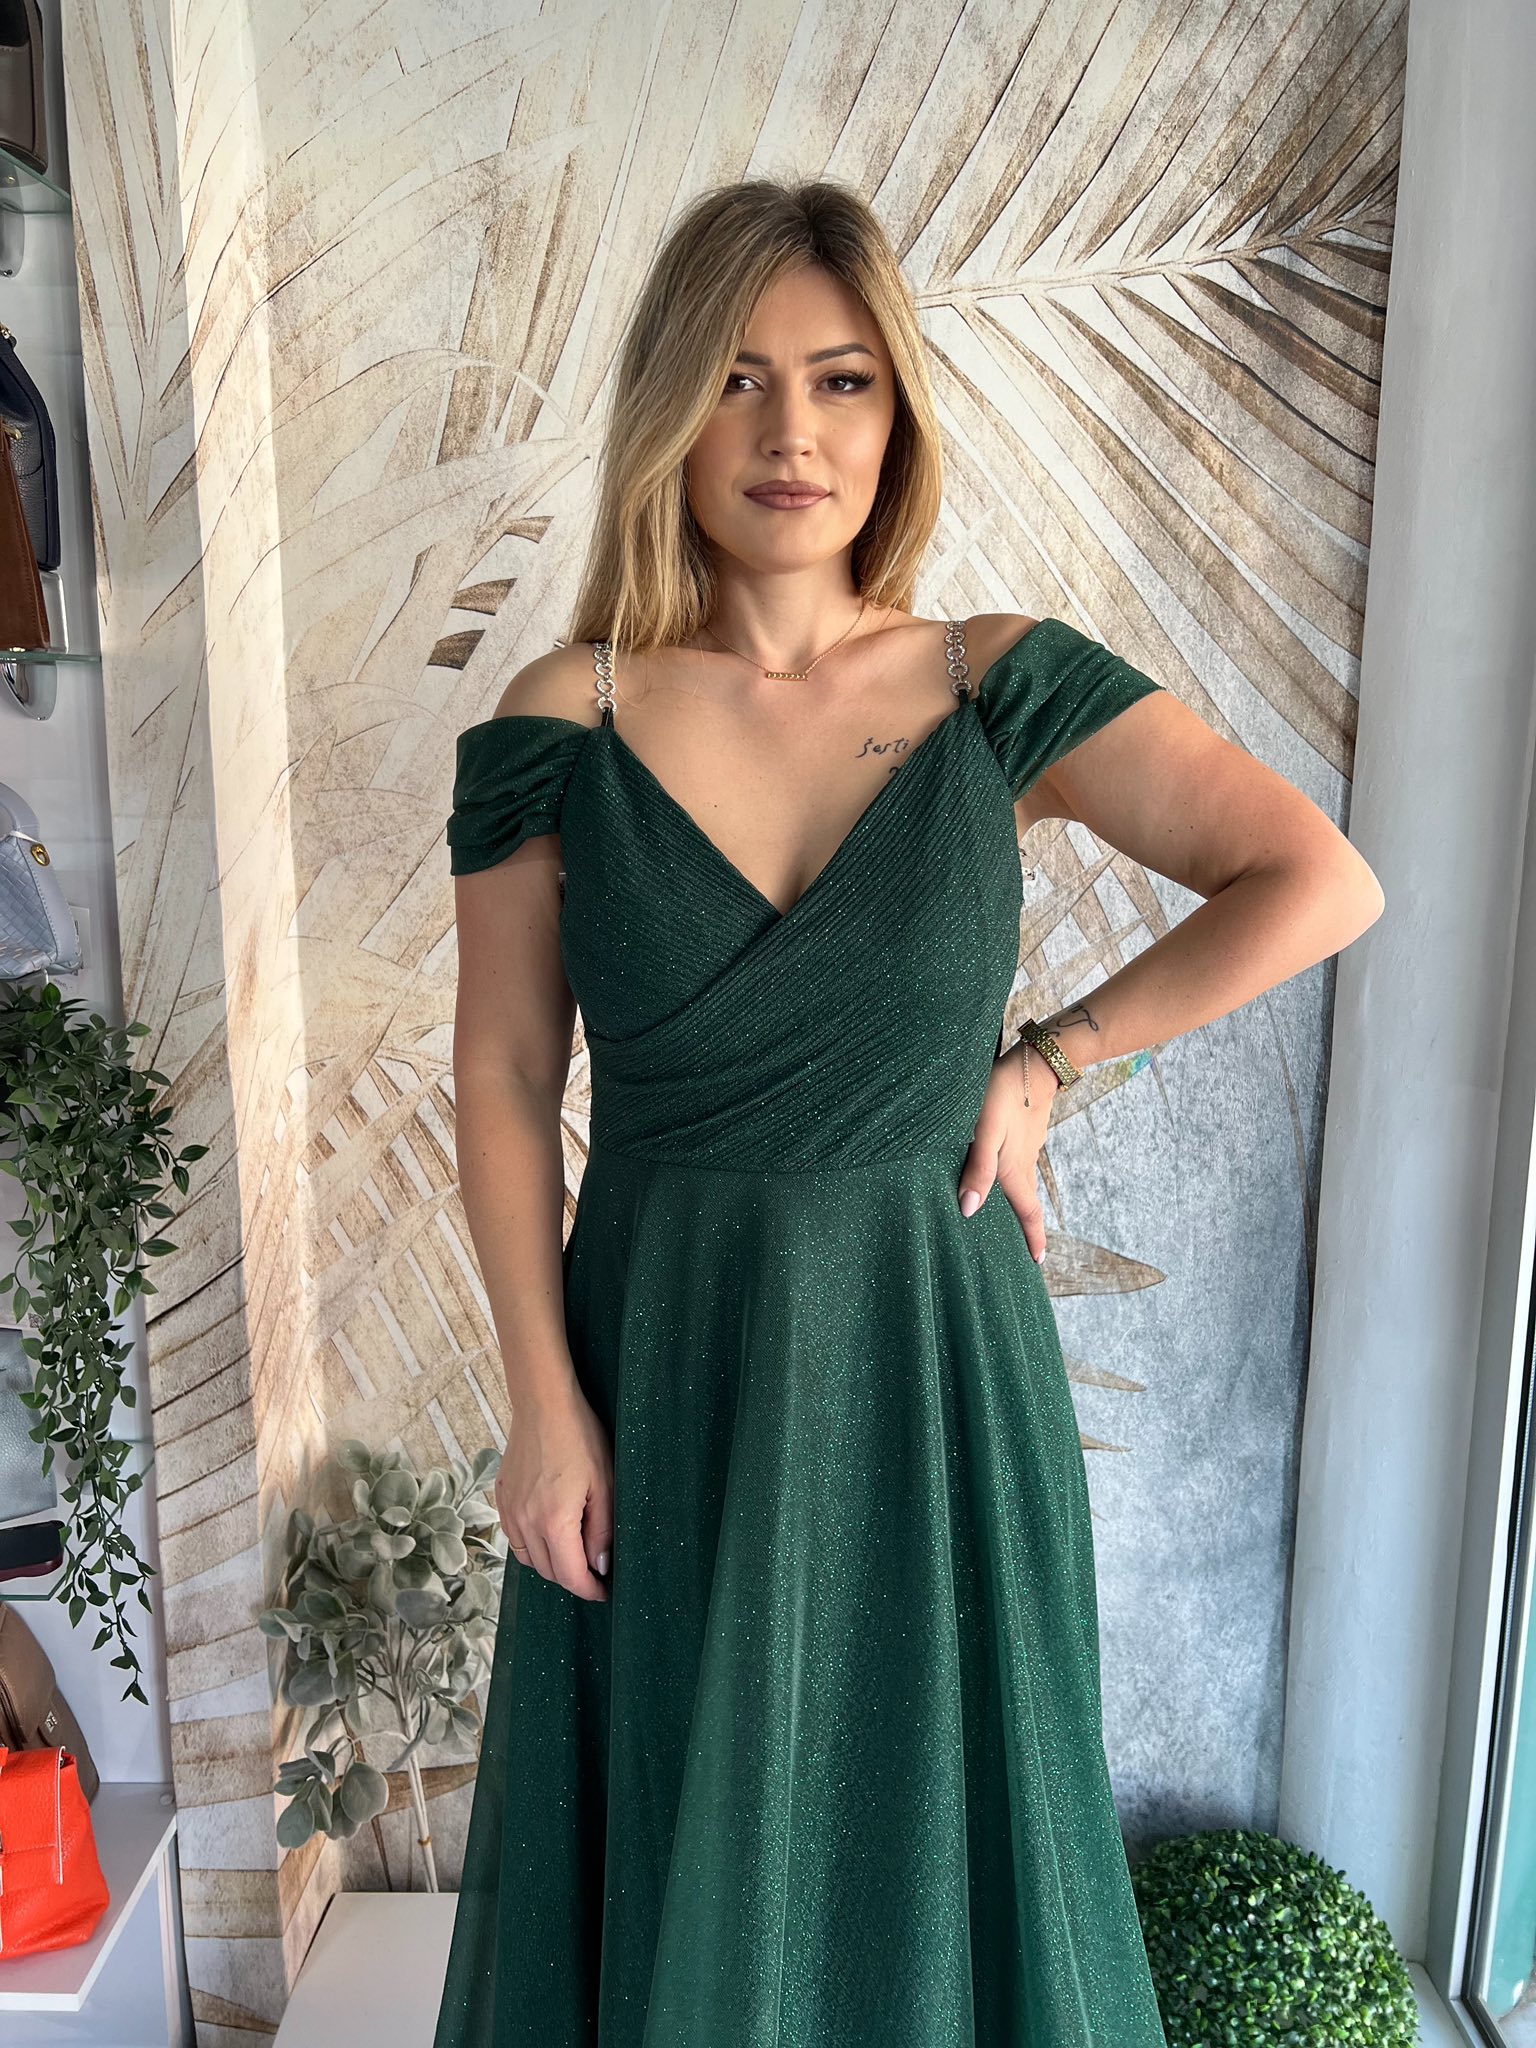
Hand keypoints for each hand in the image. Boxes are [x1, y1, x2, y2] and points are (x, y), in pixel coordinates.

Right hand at [496, 1376, 613, 1601]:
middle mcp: (525, 1522)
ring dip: (551, 1564)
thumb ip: (601, 1531)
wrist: (543, 1405)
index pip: (570, 1575)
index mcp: (554, 1521)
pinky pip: (515, 1537)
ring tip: (573, 1553)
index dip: (589, 1589)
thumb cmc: (580, 1439)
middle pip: (548, 1572)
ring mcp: (510, 1511)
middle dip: (572, 1578)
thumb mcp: (604, 1485)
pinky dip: (532, 1545)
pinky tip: (549, 1531)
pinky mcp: (502, 1499)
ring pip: (528, 1558)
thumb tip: (600, 1566)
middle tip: (594, 1570)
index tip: (604, 1591)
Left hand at [956, 1043, 1060, 1261]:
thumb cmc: (1004, 1093)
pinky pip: (1019, 1161)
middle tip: (1025, 1245)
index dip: (1032, 1238)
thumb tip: (969, 1210)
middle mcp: (1023, 1161)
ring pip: (1021, 1180)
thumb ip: (978, 1168)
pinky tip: (1001, 1169)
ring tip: (1007, 1211)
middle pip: (1026, 1199)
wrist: (1035, 1062)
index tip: (1038, 1261)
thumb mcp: (985, 1131)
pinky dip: (1013, 1175)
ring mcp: (1027, 1145)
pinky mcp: (1024, 1130)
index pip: (1027, 1211)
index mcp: (1013, 1168)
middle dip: (1026, 1224)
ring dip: (1018, 1199)